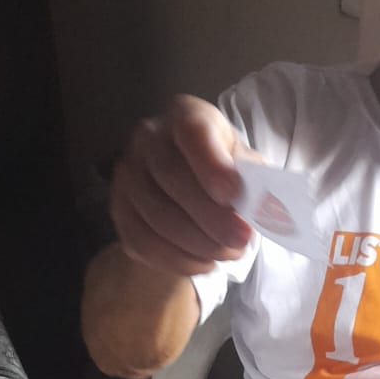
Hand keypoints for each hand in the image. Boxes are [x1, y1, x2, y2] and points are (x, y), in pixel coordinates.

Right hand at [110, 94, 255, 276]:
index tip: (232, 194)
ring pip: (157, 215)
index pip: (193, 131)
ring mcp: (127, 173)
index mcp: (185, 115)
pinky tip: (204, 263)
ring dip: (198, 243)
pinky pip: (142, 241)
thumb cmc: (225, 171)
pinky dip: (178, 260)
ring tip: (228, 253)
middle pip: (171, 176)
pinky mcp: (119, 209)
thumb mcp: (246, 165)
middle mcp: (149, 138)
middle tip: (241, 240)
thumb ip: (254, 180)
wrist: (192, 190)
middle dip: (211, 216)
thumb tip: (261, 208)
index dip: (211, 163)